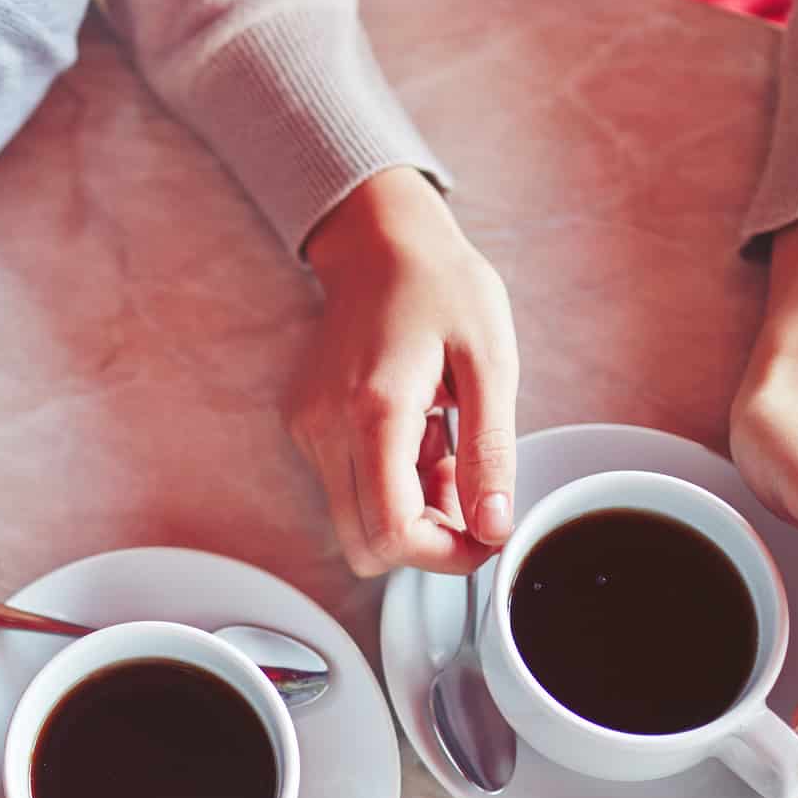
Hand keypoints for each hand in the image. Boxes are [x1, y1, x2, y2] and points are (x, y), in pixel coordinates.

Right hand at [289, 168, 517, 575]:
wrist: (381, 242)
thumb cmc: (442, 287)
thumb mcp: (491, 362)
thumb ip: (491, 452)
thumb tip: (493, 526)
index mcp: (373, 412)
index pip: (391, 531)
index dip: (444, 555)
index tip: (485, 535)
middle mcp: (324, 429)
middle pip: (364, 544)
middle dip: (424, 538)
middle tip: (466, 487)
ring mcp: (307, 430)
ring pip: (354, 520)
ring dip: (406, 506)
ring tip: (441, 444)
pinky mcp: (304, 427)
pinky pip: (345, 488)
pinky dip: (387, 480)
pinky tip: (415, 430)